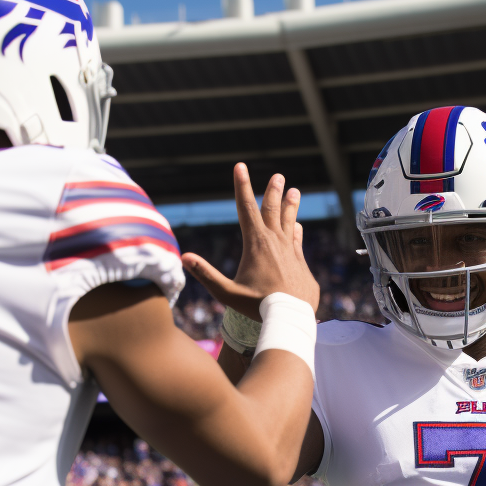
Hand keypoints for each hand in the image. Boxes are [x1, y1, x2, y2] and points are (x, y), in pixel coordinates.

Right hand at [182, 163, 319, 319]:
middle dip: (272, 191)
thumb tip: (184, 258)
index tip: (240, 166)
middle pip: (272, 210)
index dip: (242, 185)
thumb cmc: (258, 308)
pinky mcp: (301, 265)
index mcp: (256, 244)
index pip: (246, 208)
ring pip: (289, 222)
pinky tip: (297, 226)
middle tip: (278, 175)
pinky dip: (295, 231)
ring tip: (295, 190)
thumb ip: (206, 274)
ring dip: (290, 205)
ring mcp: (291, 253)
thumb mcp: (227, 293)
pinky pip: (297, 242)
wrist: (292, 319)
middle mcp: (275, 243)